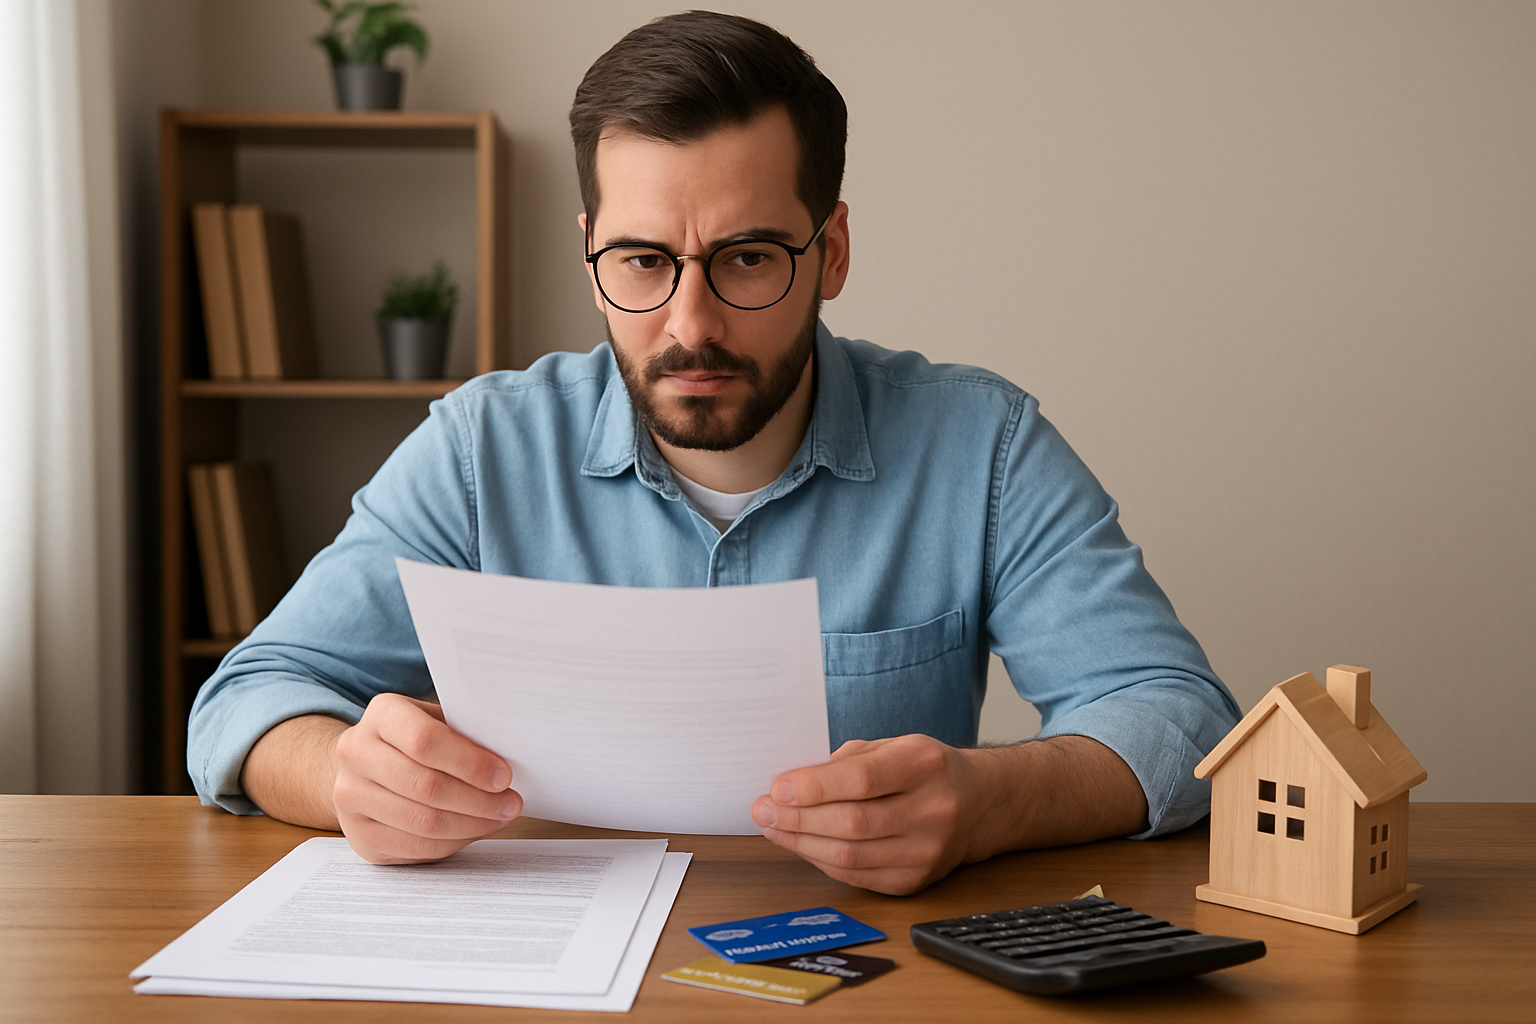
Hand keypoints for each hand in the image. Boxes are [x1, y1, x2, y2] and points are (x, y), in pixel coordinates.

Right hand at [333, 693, 521, 863]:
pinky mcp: (357, 834)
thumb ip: (465, 734)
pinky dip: (452, 843)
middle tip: (511, 804)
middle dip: (478, 800)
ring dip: (470, 825)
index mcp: (382, 714)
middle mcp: (356, 753)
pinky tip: (472, 831)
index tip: (504, 777)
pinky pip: (413, 847)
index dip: (469, 762)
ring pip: (421, 822)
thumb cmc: (416, 740)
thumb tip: (509, 761)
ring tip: (498, 818)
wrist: (366, 765)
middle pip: (425, 785)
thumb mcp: (438, 721)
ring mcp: (350, 797)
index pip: (424, 740)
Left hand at [749, 734, 986, 894]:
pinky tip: (803, 846)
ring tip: (774, 829)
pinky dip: (823, 862)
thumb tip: (791, 786)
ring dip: (802, 844)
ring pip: (851, 857)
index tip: (777, 788)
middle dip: (798, 819)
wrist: (979, 805)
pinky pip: (857, 877)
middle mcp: (933, 810)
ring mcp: (927, 852)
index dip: (815, 787)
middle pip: (853, 823)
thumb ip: (845, 762)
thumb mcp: (893, 746)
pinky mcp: (916, 881)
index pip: (862, 780)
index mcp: (925, 765)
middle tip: (763, 811)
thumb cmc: (926, 770)